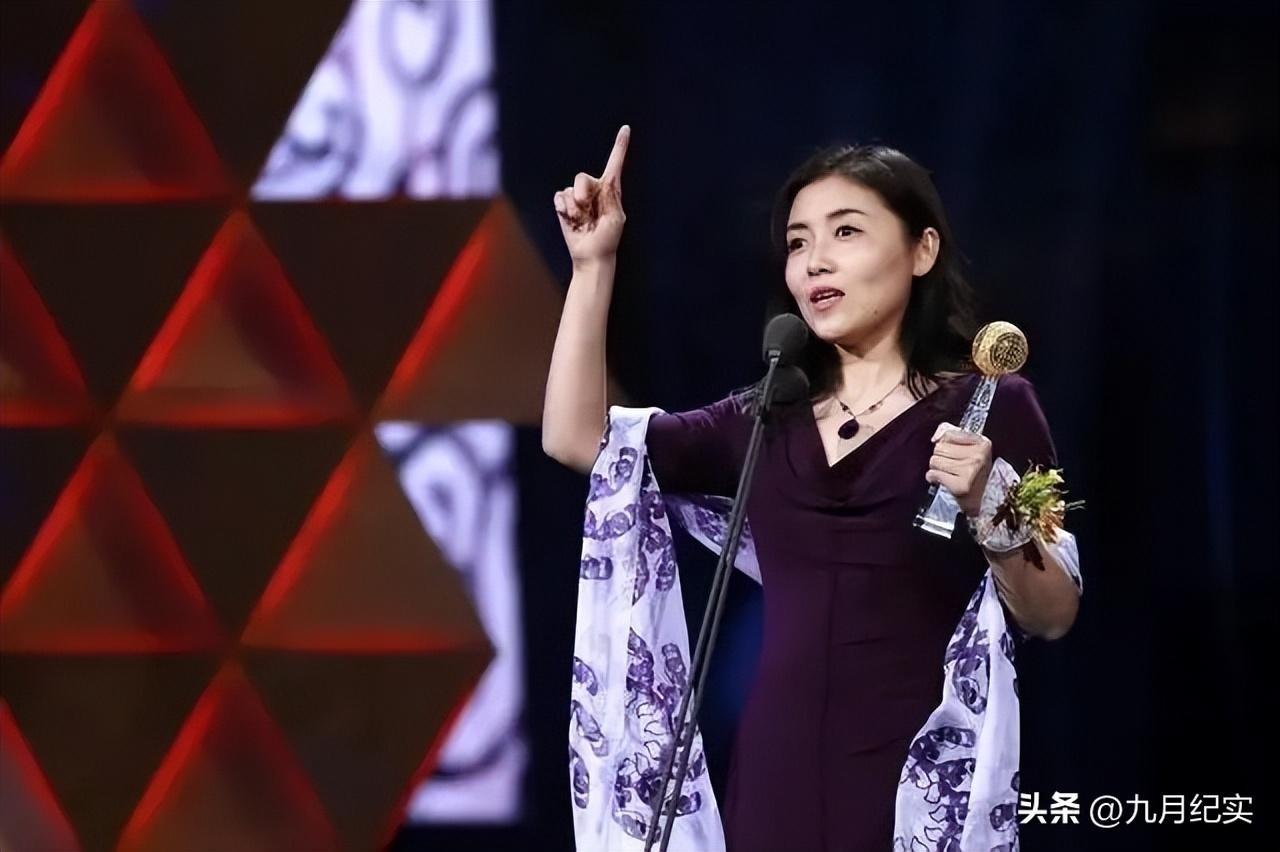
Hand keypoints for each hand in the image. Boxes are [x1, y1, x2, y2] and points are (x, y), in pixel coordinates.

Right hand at [553, 124, 629, 265]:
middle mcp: (594, 189)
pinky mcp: (564, 205)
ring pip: (569, 191)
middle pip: (582, 178)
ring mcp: (578, 197)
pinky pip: (559, 198)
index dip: (620, 146)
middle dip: (582, 193)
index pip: (615, 164)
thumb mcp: (615, 218)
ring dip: (574, 208)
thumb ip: (609, 197)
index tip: (626, 129)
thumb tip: (600, 182)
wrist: (591, 256)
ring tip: (582, 222)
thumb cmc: (607, 239)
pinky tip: (572, 220)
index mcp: (611, 190)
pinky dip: (563, 209)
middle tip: (586, 211)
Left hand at [925, 421, 992, 517]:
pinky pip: (933, 474)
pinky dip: (934, 478)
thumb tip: (936, 437)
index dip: (945, 443)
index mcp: (983, 443)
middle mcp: (978, 456)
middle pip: (939, 448)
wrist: (988, 499)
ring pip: (934, 461)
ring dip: (937, 468)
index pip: (948, 434)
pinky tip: (944, 481)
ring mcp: (970, 471)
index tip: (950, 452)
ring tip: (949, 474)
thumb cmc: (976, 473)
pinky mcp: (961, 486)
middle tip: (951, 466)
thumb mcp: (971, 448)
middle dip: (940, 457)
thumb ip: (951, 434)